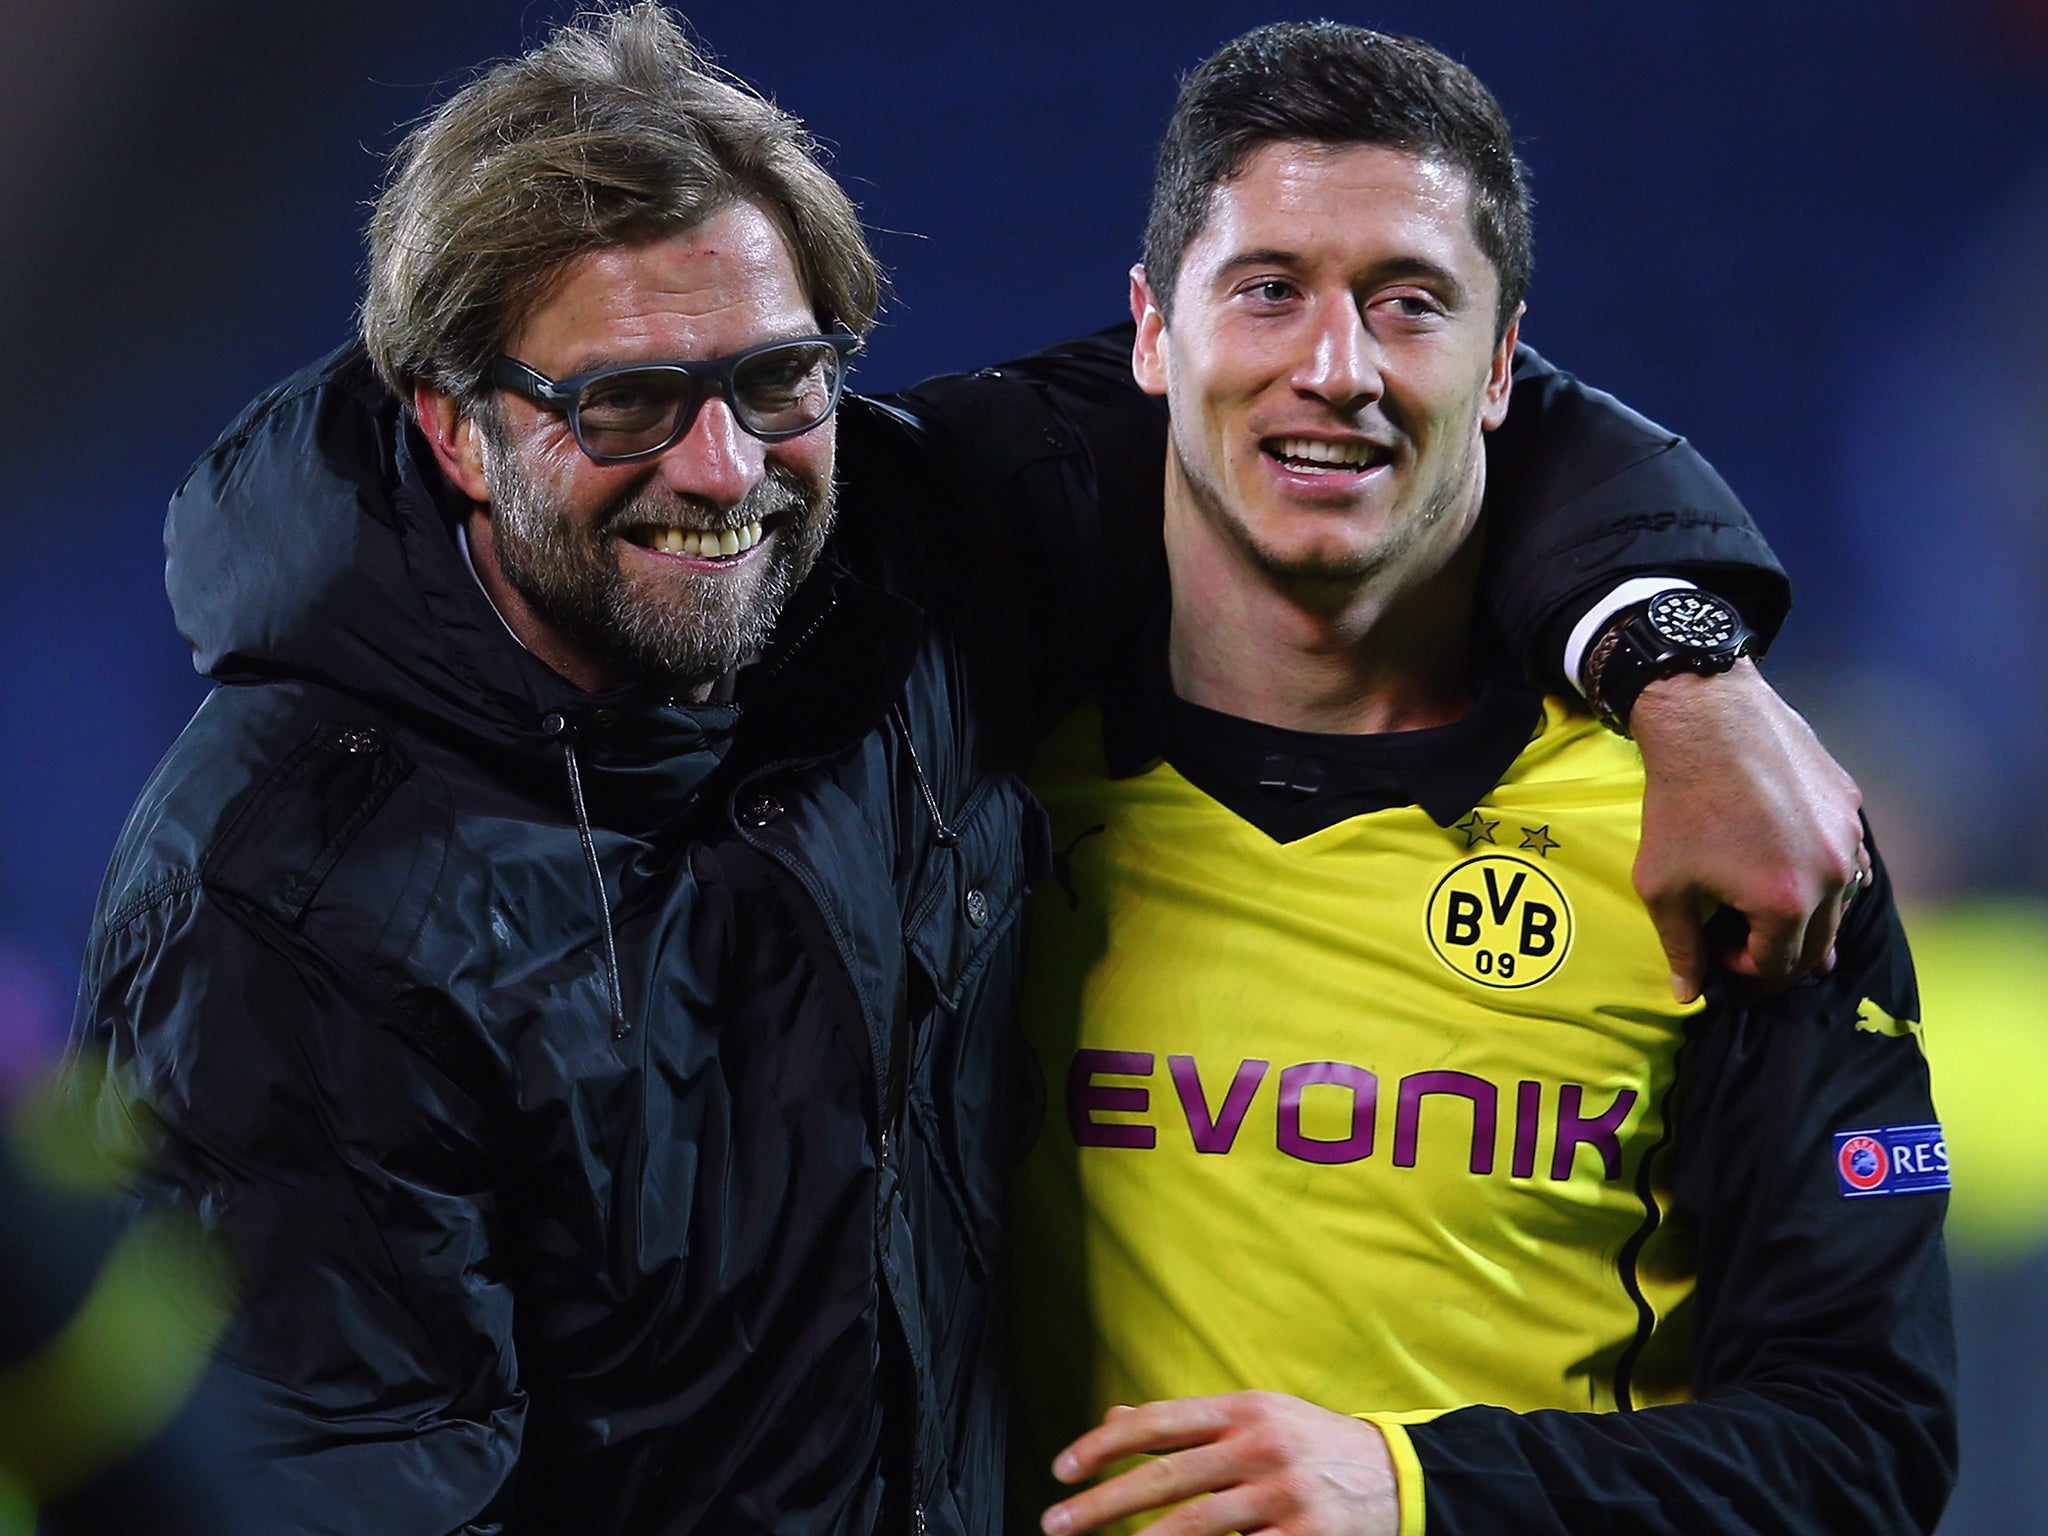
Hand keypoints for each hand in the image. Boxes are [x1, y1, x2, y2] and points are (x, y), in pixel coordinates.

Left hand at [1041, 1391, 1398, 1535]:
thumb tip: (1114, 1421)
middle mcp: (1260, 1447)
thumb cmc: (1311, 1445)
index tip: (1061, 1469)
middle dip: (1101, 1503)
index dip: (1102, 1445)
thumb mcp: (1254, 1417)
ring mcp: (1283, 1496)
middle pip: (1165, 1478)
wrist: (1400, 1476)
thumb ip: (1188, 1423)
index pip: (1158, 1423)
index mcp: (1242, 1410)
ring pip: (1195, 1526)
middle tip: (1056, 1523)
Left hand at [1629, 659, 1866, 1001]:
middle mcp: (1831, 875)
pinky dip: (1828, 878)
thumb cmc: (1678, 803)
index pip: (1776, 967)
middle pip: (1817, 943)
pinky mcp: (1851, 804)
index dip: (1743, 971)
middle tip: (1748, 948)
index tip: (1719, 955)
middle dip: (1780, 954)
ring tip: (1781, 921)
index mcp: (1787, 904)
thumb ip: (1680, 947)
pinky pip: (1849, 858)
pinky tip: (1804, 877)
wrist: (1707, 719)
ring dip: (1811, 920)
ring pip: (1841, 903)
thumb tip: (1687, 994)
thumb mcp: (1663, 885)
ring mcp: (1848, 836)